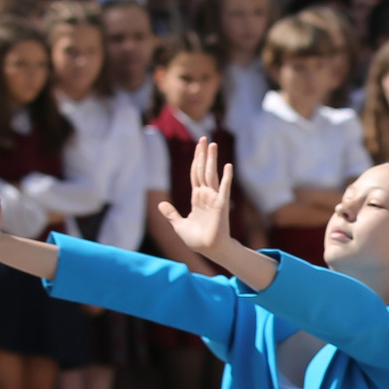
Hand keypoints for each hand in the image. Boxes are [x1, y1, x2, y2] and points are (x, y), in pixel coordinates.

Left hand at [156, 137, 238, 256]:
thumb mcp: (178, 225)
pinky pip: (224, 189)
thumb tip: (160, 205)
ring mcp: (214, 199)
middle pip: (203, 170)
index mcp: (197, 198)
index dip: (196, 160)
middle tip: (204, 138)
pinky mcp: (221, 205)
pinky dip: (226, 177)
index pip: (195, 175)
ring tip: (213, 145)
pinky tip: (228, 166)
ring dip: (212, 160)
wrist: (209, 250)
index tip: (198, 147)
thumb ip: (171, 214)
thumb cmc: (197, 240)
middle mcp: (206, 195)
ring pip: (211, 175)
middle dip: (203, 155)